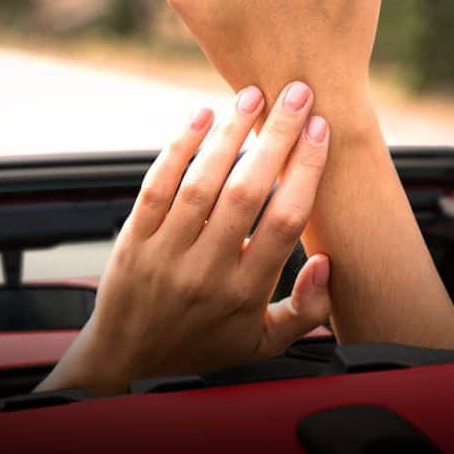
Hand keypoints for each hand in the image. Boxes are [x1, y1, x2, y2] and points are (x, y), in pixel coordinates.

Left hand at [38, 81, 331, 396]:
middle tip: (296, 93)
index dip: (305, 171)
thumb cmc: (203, 343)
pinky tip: (201, 116)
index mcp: (245, 294)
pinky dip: (179, 147)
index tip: (321, 130)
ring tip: (252, 96)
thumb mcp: (263, 343)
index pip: (285, 223)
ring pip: (201, 183)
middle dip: (276, 137)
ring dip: (230, 133)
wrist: (127, 360)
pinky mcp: (133, 239)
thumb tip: (326, 262)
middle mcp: (205, 271)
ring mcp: (165, 254)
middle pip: (246, 193)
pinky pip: (157, 185)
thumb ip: (306, 311)